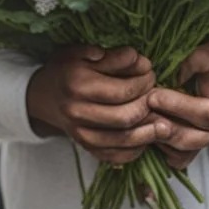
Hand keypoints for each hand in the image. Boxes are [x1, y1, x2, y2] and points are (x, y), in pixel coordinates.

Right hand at [26, 44, 157, 163]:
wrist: (43, 96)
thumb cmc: (66, 69)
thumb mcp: (81, 52)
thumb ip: (110, 56)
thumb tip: (136, 57)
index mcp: (77, 85)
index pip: (120, 89)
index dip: (142, 81)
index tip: (151, 71)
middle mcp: (77, 112)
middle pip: (124, 117)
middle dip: (147, 105)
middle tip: (157, 93)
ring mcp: (81, 133)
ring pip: (121, 140)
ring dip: (147, 133)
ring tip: (165, 124)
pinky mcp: (86, 147)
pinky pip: (114, 156)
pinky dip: (134, 150)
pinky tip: (146, 139)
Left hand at [147, 44, 208, 169]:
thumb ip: (194, 60)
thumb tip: (174, 71)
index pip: (200, 115)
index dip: (175, 106)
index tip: (153, 95)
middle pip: (184, 139)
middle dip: (159, 125)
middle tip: (139, 109)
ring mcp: (196, 148)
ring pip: (174, 152)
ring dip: (153, 136)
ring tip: (136, 118)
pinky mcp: (184, 155)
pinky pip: (167, 158)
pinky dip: (155, 147)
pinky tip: (141, 128)